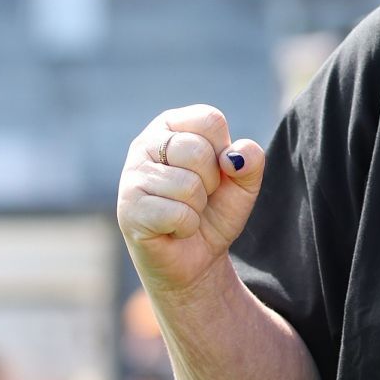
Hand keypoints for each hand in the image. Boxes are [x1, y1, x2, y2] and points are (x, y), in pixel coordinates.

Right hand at [115, 105, 265, 298]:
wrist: (196, 258)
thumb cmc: (214, 212)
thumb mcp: (244, 183)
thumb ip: (251, 159)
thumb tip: (234, 157)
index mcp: (171, 126)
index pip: (209, 121)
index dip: (224, 151)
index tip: (216, 170)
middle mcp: (145, 144)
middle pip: (197, 151)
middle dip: (211, 182)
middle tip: (199, 196)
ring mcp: (132, 177)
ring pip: (188, 185)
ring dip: (198, 207)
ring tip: (185, 212)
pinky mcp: (129, 210)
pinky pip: (178, 214)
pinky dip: (187, 226)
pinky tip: (174, 229)